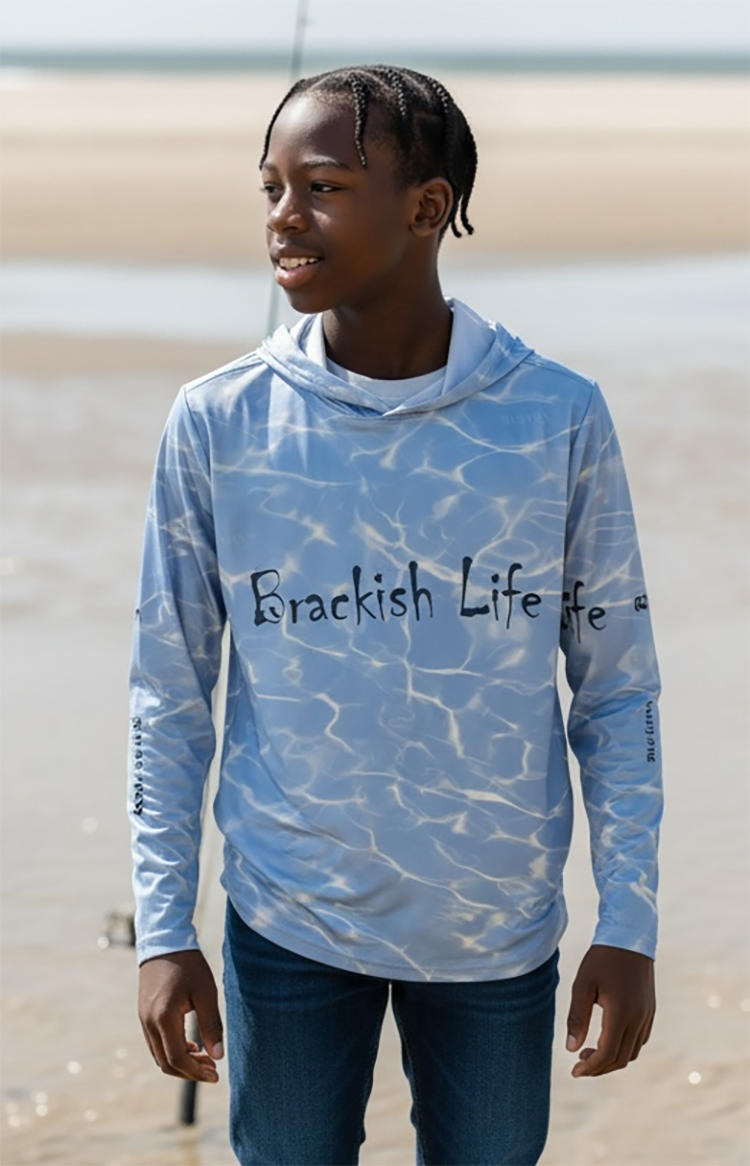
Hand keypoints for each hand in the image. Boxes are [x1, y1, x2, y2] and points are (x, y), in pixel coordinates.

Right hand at [138, 949, 224, 1081]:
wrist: (164, 941)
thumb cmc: (188, 964)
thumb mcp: (205, 992)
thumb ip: (212, 1024)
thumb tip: (218, 1056)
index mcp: (164, 1018)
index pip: (178, 1058)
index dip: (196, 1072)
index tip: (215, 1074)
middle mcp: (149, 1023)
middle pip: (166, 1063)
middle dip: (190, 1072)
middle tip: (212, 1069)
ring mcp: (143, 1019)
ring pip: (159, 1056)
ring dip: (181, 1063)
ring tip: (204, 1058)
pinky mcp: (144, 1015)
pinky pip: (156, 1044)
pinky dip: (172, 1051)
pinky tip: (191, 1045)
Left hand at [566, 944, 654, 1077]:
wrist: (629, 937)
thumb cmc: (602, 959)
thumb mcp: (582, 985)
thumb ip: (577, 1018)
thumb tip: (571, 1050)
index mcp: (621, 1013)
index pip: (607, 1054)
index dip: (590, 1067)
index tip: (574, 1072)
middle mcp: (639, 1018)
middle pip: (621, 1059)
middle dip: (599, 1067)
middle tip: (579, 1064)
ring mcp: (647, 1015)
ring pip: (632, 1052)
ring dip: (612, 1059)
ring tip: (590, 1052)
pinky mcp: (650, 1011)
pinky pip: (640, 1040)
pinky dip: (624, 1048)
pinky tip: (608, 1039)